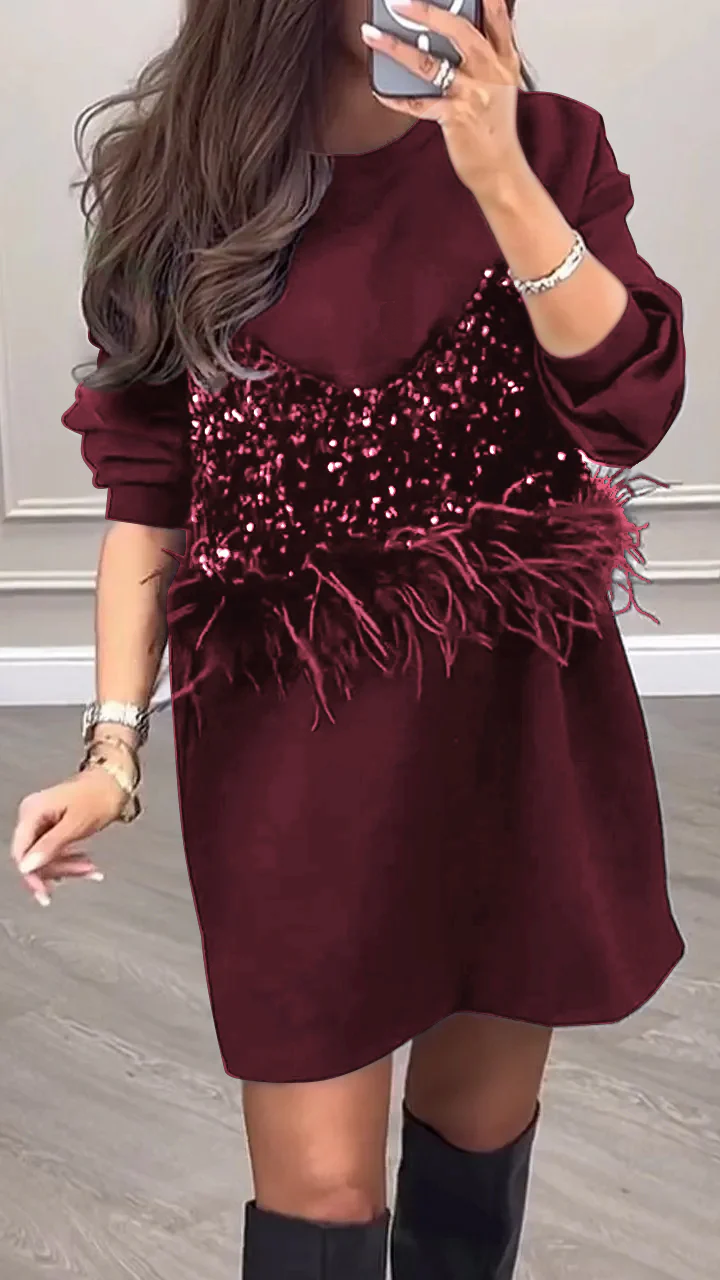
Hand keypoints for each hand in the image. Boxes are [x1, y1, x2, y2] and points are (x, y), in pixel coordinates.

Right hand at [9, 766, 126, 905]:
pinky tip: (85, 865)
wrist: (116, 782)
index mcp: (33, 811)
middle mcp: (33, 814)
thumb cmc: (99, 796)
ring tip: (91, 870)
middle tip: (83, 874)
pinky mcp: (53, 825)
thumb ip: (50, 846)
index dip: (32, 874)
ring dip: (68, 867)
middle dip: (58, 869)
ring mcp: (42, 820)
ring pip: (46, 855)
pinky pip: (55, 849)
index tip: (44, 893)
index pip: (21, 851)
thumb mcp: (75, 824)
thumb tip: (26, 866)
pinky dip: (70, 859)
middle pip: (34, 856)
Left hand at [360, 0, 526, 196]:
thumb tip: (455, 30)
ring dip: (396, 48)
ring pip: (429, 64)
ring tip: (372, 35)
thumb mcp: (501, 85)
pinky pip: (418, 103)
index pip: (497, 14)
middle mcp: (490, 72)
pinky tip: (378, 89)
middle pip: (459, 31)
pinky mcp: (455, 118)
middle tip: (400, 3)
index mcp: (504, 59)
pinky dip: (395, 98)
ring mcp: (472, 94)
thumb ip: (486, 55)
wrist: (501, 169)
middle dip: (427, 12)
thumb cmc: (495, 128)